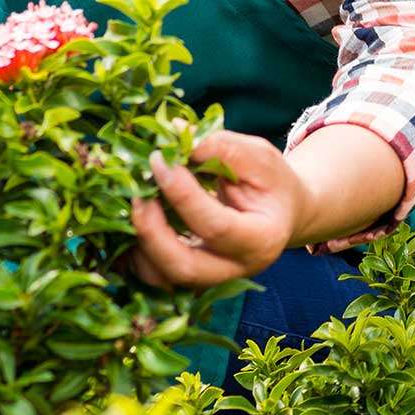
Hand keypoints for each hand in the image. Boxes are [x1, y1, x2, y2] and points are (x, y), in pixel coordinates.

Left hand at [131, 132, 305, 288]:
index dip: (182, 193)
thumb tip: (176, 134)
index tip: (159, 159)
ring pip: (162, 280)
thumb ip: (222, 147)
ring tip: (133, 204)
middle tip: (137, 194)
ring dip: (137, 245)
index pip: (215, 225)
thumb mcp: (259, 157)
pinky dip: (134, 254)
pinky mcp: (190, 281)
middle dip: (152, 230)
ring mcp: (211, 281)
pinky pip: (152, 278)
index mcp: (261, 239)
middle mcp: (236, 269)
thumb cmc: (272, 182)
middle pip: (184, 267)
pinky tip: (132, 221)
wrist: (282, 213)